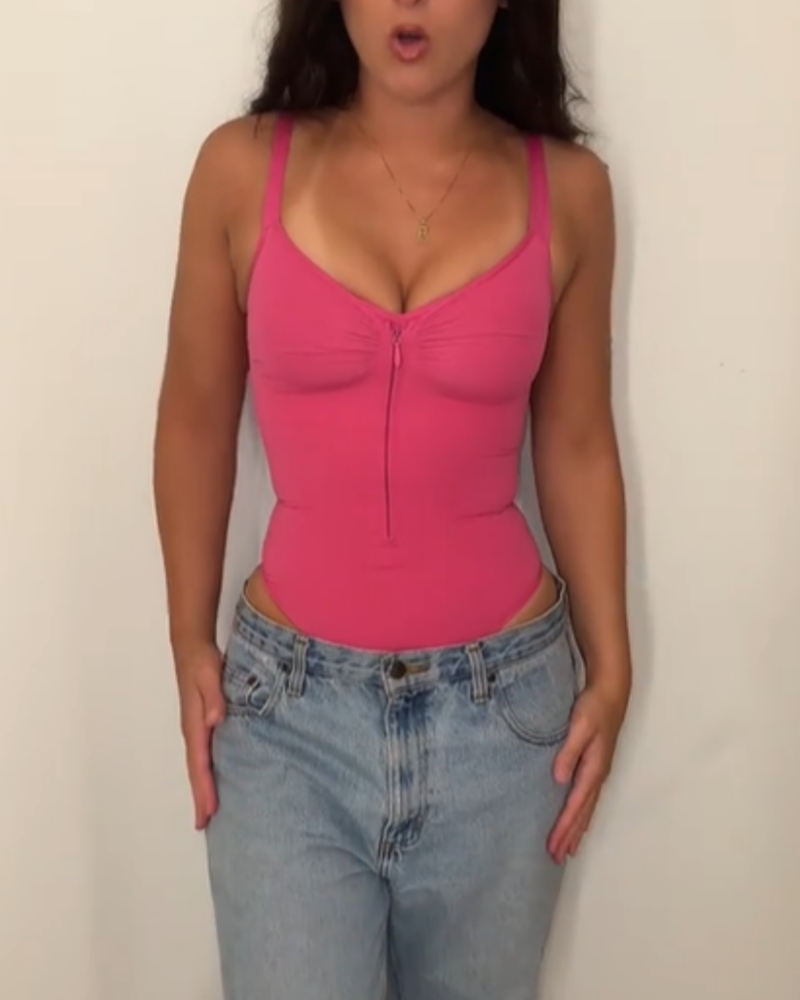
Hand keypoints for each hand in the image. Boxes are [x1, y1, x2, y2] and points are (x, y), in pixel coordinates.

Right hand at [175, 643, 226, 829]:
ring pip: (200, 764)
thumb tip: (215, 720)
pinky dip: (208, 770)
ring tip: (209, 811)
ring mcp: (197, 727)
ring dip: (203, 787)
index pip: (200, 762)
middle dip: (200, 796)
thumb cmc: (201, 661)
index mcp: (195, 723)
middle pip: (197, 770)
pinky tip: (217, 778)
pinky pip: (205, 753)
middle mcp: (194, 730)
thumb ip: (214, 696)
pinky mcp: (203, 722)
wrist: (191, 647)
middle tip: (204, 824)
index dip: (204, 788)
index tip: (208, 811)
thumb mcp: (209, 674)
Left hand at [548, 680, 627, 863]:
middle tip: (556, 858)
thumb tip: (558, 778)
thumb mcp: (580, 725)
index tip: (553, 847)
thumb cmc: (594, 707)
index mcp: (594, 768)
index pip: (576, 805)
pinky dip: (582, 815)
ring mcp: (599, 772)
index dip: (564, 828)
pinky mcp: (596, 766)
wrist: (611, 692)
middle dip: (570, 836)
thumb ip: (569, 751)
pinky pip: (588, 799)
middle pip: (583, 813)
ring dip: (577, 830)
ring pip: (587, 809)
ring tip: (567, 850)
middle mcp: (598, 775)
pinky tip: (578, 822)